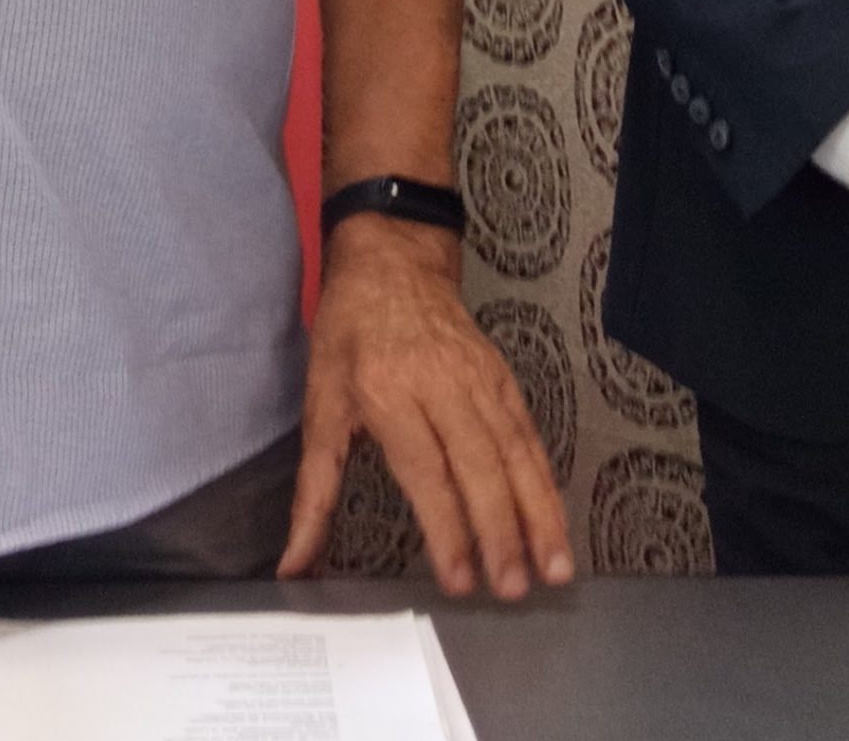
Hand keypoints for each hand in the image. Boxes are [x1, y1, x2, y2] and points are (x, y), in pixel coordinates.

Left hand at [277, 216, 573, 599]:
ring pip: (515, 452)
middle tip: (514, 589)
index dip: (447, 527)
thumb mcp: (319, 404)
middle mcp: (441, 384)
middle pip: (480, 464)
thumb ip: (313, 491)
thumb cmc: (348, 334)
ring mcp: (479, 379)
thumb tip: (292, 564)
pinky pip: (528, 434)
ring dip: (538, 513)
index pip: (426, 469)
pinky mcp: (502, 376)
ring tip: (554, 568)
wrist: (393, 260)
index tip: (461, 580)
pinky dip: (545, 480)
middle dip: (502, 531)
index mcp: (388, 391)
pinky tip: (555, 520)